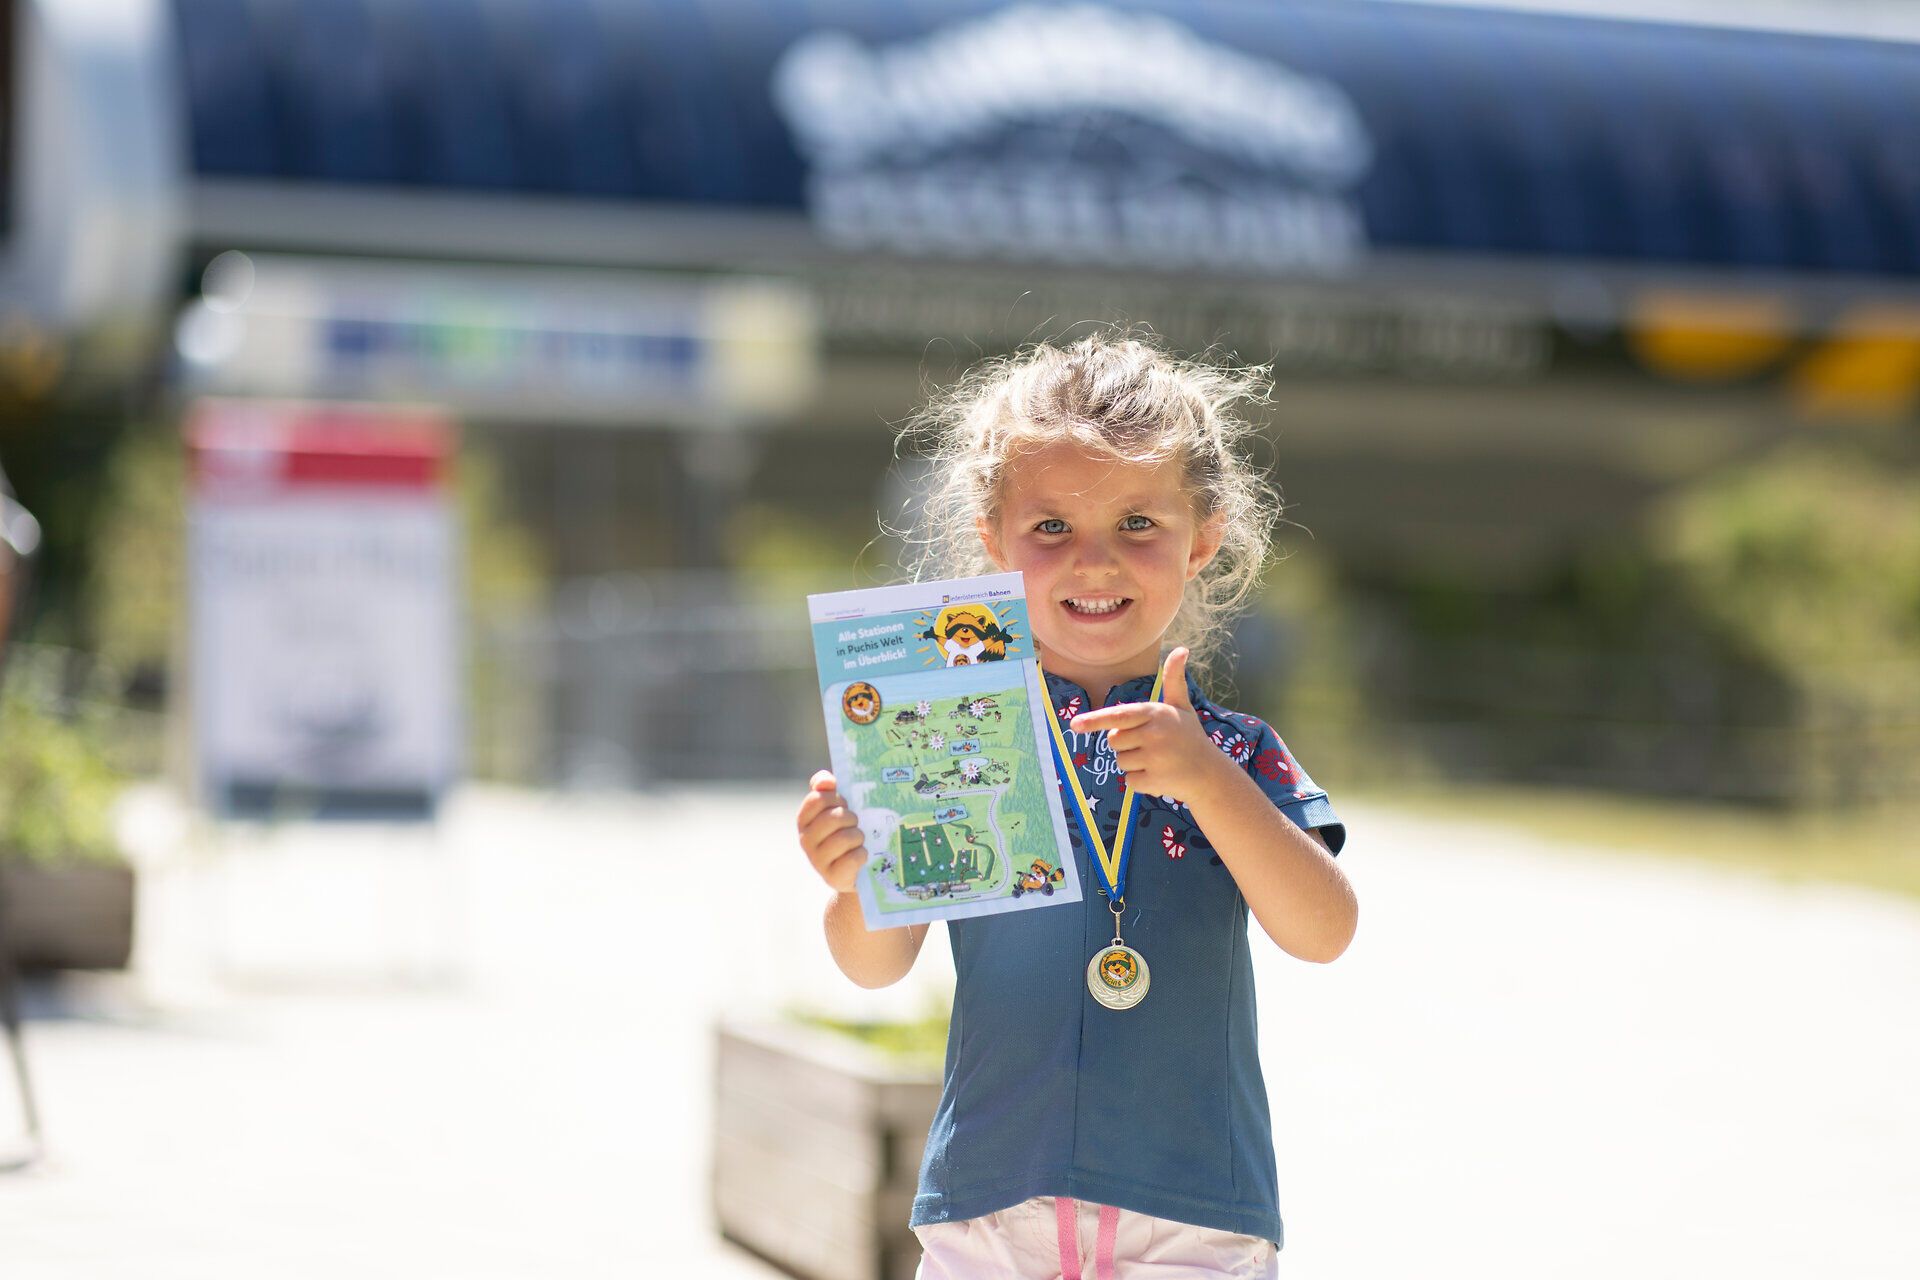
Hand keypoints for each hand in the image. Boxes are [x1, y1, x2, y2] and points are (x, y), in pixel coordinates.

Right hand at [797, 769, 868, 893]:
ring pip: (846, 837)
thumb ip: (827, 789)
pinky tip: (861, 856)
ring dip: (858, 836)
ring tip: (858, 841)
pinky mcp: (832, 877)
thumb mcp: (836, 808)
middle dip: (851, 818)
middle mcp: (806, 839)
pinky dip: (862, 854)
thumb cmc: (846, 832)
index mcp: (804, 819)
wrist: (854, 871)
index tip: (844, 804)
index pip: (817, 798)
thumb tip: (825, 780)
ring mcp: (817, 860)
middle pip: (834, 817)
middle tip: (854, 824)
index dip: (836, 798)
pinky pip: (854, 858)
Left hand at [1069, 648, 1235, 804]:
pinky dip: (1140, 782)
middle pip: (1113, 741)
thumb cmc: (1189, 737)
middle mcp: (1154, 734)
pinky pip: (1129, 781)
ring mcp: (1154, 759)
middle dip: (1125, 744)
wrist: (1209, 774)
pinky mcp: (1153, 781)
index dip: (1095, 720)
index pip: (1118, 716)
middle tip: (1151, 745)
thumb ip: (1174, 680)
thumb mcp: (1182, 706)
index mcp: (1156, 713)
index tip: (1074, 725)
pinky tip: (1159, 776)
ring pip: (1120, 762)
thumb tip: (1181, 649)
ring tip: (1158, 761)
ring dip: (1133, 764)